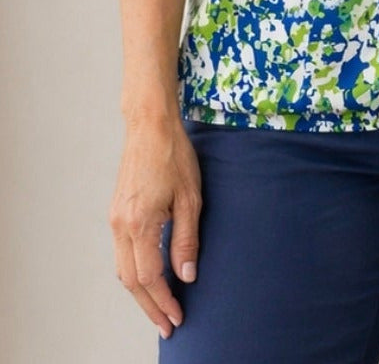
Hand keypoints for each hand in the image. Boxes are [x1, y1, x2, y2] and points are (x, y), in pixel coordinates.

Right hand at [109, 114, 201, 339]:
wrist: (150, 126)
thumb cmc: (174, 156)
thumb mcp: (190, 198)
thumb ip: (186, 241)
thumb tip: (187, 277)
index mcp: (140, 222)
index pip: (149, 277)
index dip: (163, 301)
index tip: (177, 317)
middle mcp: (121, 225)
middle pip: (131, 281)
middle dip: (150, 306)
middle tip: (168, 325)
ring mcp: (115, 219)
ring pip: (122, 269)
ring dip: (140, 292)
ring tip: (161, 308)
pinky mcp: (116, 213)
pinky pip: (121, 253)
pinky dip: (134, 272)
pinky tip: (150, 278)